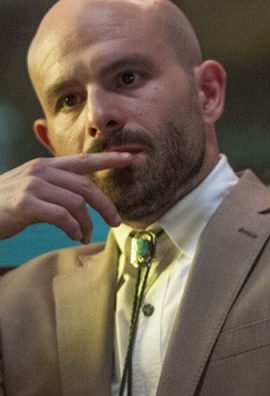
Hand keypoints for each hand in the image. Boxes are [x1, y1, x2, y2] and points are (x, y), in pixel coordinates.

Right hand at [0, 152, 132, 242]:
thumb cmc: (5, 204)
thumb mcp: (32, 189)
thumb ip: (56, 188)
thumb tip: (84, 201)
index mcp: (46, 166)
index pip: (84, 160)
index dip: (108, 160)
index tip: (131, 158)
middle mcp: (41, 171)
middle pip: (87, 187)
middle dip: (106, 206)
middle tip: (116, 222)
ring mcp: (33, 186)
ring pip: (77, 203)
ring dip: (87, 224)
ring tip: (85, 236)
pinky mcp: (26, 203)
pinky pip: (62, 216)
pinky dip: (73, 228)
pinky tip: (74, 236)